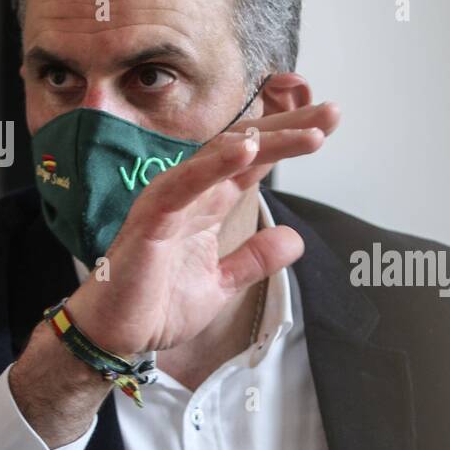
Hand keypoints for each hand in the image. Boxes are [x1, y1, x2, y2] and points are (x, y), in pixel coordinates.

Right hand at [63, 100, 340, 356]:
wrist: (117, 336)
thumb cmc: (157, 304)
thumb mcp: (222, 283)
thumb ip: (255, 259)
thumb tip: (294, 239)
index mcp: (208, 203)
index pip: (255, 161)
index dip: (290, 140)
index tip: (328, 124)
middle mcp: (191, 193)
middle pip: (244, 147)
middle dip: (290, 129)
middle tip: (332, 114)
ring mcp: (170, 201)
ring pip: (220, 157)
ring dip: (266, 142)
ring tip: (309, 134)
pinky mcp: (152, 220)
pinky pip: (185, 184)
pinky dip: (215, 165)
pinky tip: (246, 150)